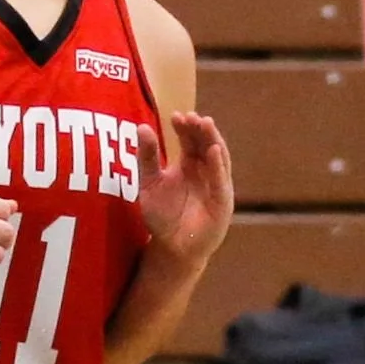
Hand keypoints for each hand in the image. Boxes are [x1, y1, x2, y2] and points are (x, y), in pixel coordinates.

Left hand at [136, 113, 233, 266]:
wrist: (171, 248)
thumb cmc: (162, 216)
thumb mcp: (149, 183)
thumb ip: (147, 157)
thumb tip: (142, 127)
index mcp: (190, 165)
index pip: (191, 140)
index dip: (185, 127)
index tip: (176, 115)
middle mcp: (206, 172)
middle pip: (206, 144)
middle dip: (200, 129)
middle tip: (191, 116)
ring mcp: (217, 185)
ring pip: (218, 158)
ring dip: (213, 140)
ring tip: (206, 123)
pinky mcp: (222, 202)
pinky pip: (221, 181)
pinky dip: (218, 166)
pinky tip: (213, 151)